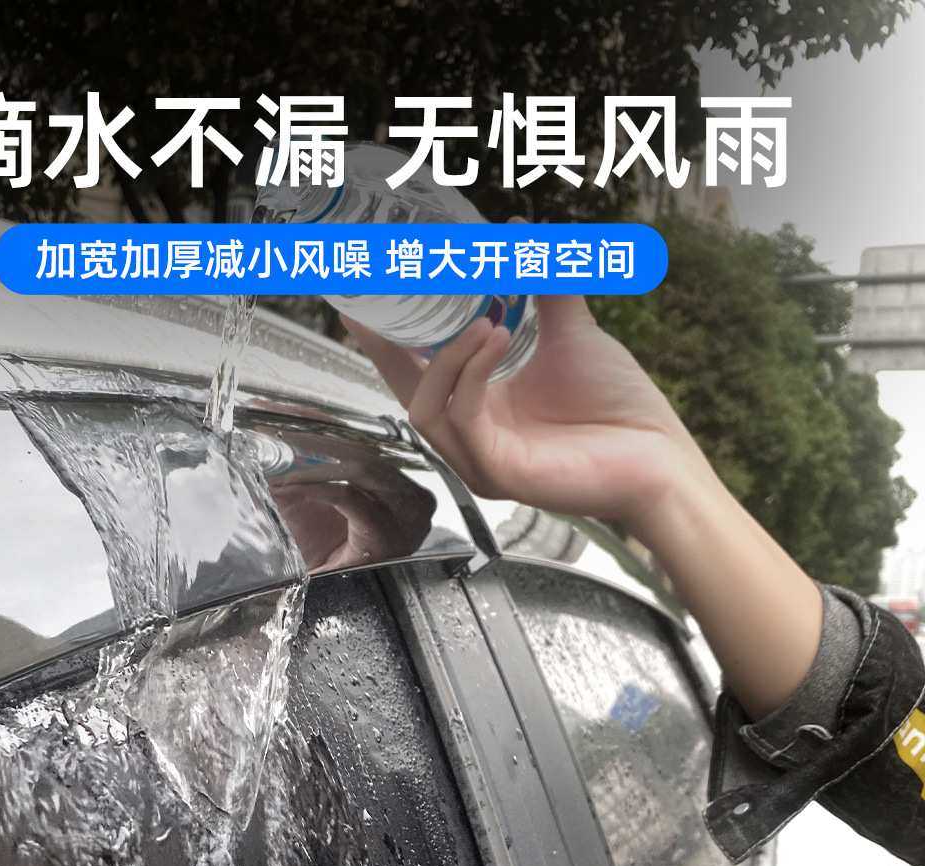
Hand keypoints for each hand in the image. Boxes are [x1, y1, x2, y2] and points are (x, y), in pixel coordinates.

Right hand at [344, 296, 714, 534]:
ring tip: (480, 320)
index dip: (387, 343)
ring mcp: (481, 460)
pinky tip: (493, 339)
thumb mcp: (571, 334)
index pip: (417, 377)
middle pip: (406, 394)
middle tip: (379, 303)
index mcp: (481, 410)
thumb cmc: (619, 409)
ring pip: (427, 409)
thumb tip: (525, 234)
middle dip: (386, 350)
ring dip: (446, 358)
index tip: (364, 303)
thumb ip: (544, 289)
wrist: (660, 457)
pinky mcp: (499, 472)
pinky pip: (464, 421)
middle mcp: (472, 438)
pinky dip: (471, 376)